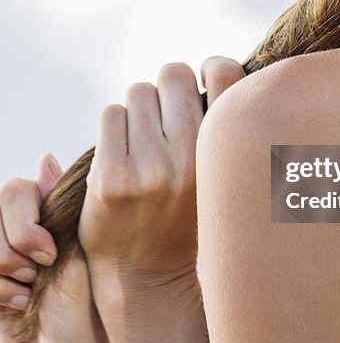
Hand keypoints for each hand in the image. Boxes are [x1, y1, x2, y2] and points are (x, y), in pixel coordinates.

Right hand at [0, 154, 130, 342]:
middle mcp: (25, 239)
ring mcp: (6, 264)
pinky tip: (15, 306)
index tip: (47, 251)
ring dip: (1, 265)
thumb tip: (46, 158)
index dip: (25, 216)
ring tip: (26, 294)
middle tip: (34, 273)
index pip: (18, 191)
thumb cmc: (99, 318)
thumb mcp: (85, 260)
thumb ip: (65, 210)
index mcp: (54, 222)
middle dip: (11, 241)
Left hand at [78, 58, 244, 282]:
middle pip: (174, 74)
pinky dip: (114, 127)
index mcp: (222, 156)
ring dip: (138, 109)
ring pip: (138, 92)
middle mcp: (190, 160)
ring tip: (143, 142)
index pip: (225, 73)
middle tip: (166, 117)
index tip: (203, 84)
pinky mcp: (111, 177)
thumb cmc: (185, 212)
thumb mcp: (220, 176)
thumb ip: (219, 128)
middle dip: (168, 89)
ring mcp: (149, 169)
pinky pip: (111, 115)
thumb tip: (212, 69)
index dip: (212, 68)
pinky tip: (123, 155)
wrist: (144, 274)